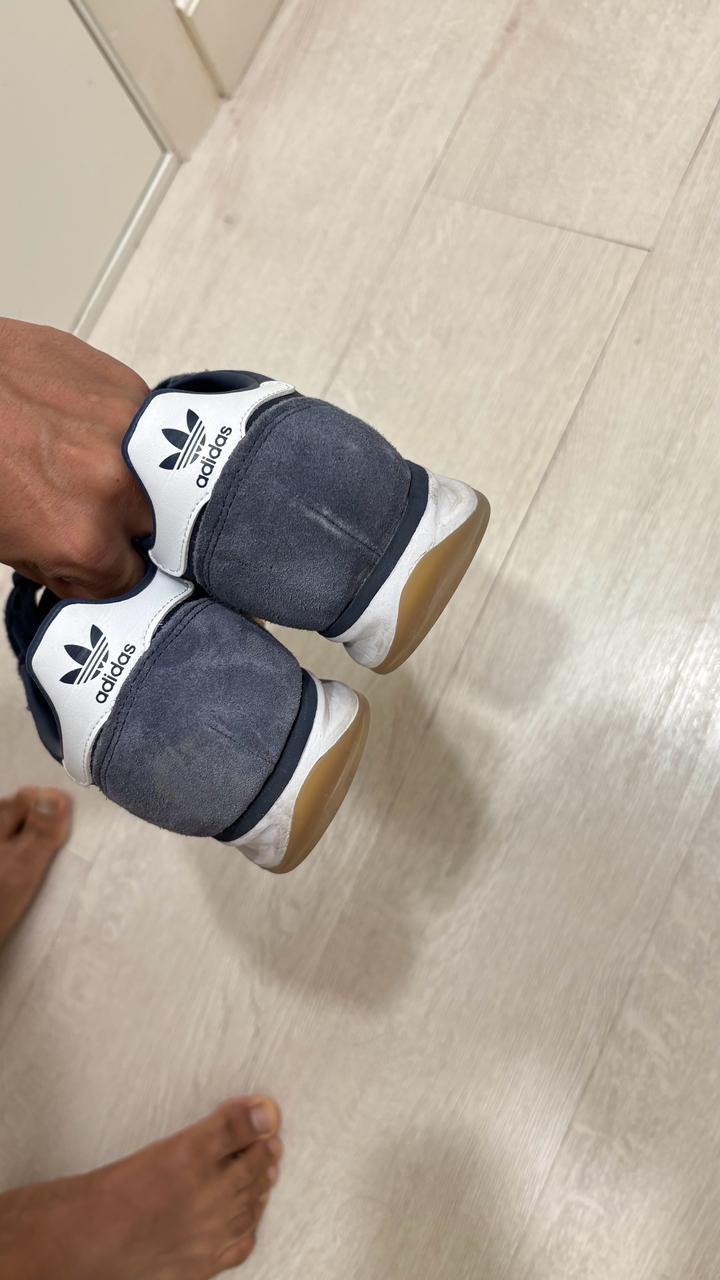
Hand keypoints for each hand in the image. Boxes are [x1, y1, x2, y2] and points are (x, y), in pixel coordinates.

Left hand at [0, 318, 151, 597]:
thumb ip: (60, 564)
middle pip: (159, 535)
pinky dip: (127, 440)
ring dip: (138, 483)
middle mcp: (117, 488)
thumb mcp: (1, 541)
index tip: (99, 563)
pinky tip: (88, 431)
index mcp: (81, 538)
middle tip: (90, 513)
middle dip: (129, 531)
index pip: (131, 584)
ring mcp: (132, 435)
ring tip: (93, 469)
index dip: (111, 574)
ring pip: (165, 482)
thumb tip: (90, 574)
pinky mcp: (131, 391)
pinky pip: (149, 434)